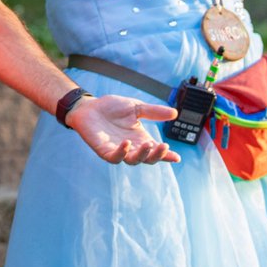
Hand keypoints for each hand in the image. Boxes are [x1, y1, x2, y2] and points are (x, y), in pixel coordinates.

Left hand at [66, 95, 181, 164]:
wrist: (90, 106)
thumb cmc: (112, 108)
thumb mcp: (136, 107)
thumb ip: (154, 112)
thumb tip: (175, 113)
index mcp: (141, 139)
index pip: (156, 150)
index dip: (166, 155)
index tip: (177, 157)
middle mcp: (132, 147)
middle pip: (147, 159)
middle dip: (157, 155)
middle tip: (164, 147)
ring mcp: (118, 150)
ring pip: (132, 160)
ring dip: (142, 155)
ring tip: (148, 144)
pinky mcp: (104, 151)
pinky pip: (114, 158)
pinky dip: (121, 153)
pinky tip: (127, 143)